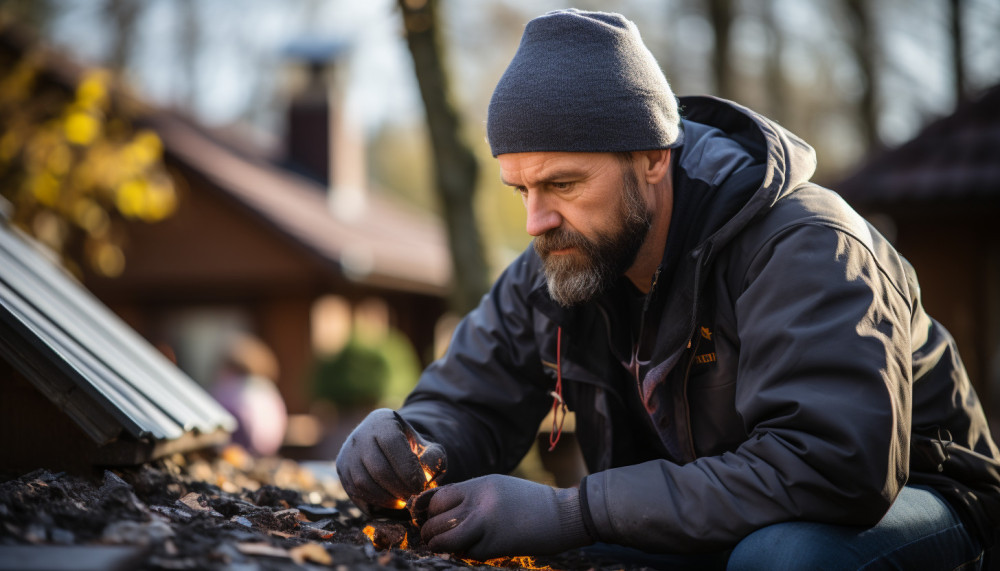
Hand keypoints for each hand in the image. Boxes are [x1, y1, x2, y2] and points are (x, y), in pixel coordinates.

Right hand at [335, 408, 445, 514]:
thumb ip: (432, 460)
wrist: (388, 448)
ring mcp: (347, 452)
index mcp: (382, 420)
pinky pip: (356, 491)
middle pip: (378, 468)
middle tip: (413, 498)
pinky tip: (392, 501)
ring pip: (364, 483)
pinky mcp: (342, 470)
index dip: (408, 469)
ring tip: (404, 501)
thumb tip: (423, 478)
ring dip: (387, 498)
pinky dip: (375, 501)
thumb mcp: (428, 448)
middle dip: (399, 488)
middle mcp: (359, 434)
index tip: (421, 486)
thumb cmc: (412, 449)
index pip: (392, 444)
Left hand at [411, 474, 590, 559]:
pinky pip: (468, 552)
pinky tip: (472, 550)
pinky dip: (465, 553)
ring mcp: (486, 524)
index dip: (431, 510)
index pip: (439, 497)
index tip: (431, 518)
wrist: (563, 515)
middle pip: (438, 518)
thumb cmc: (530, 503)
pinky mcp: (495, 545)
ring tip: (439, 546)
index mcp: (480, 485)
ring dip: (438, 545)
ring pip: (445, 538)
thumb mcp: (498, 487)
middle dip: (429, 531)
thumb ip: (472, 495)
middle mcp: (479, 503)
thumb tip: (444, 509)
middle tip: (430, 537)